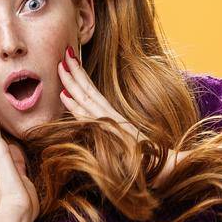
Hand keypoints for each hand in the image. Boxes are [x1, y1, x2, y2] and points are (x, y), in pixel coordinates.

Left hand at [57, 48, 178, 177]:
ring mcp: (109, 123)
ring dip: (71, 83)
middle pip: (88, 91)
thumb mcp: (125, 142)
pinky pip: (87, 117)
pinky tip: (64, 96)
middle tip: (62, 56)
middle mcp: (110, 116)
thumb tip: (102, 129)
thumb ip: (114, 133)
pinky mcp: (109, 133)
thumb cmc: (146, 158)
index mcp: (113, 116)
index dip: (82, 76)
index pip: (94, 92)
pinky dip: (74, 105)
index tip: (71, 62)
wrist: (162, 166)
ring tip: (60, 67)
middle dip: (74, 73)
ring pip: (86, 99)